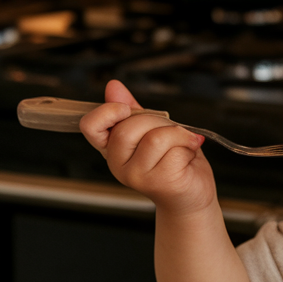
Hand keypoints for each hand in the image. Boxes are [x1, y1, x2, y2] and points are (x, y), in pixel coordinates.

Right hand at [78, 78, 217, 214]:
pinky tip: (189, 157)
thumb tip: (113, 86)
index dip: (108, 111)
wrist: (192, 194)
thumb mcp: (153, 130)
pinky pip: (174, 150)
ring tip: (184, 144)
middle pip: (128, 128)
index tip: (127, 109)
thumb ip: (134, 111)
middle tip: (172, 131)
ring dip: (178, 134)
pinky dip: (189, 146)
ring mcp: (136, 176)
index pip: (90, 126)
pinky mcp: (158, 183)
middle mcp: (118, 164)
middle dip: (157, 121)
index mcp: (112, 148)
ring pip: (154, 138)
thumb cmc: (174, 161)